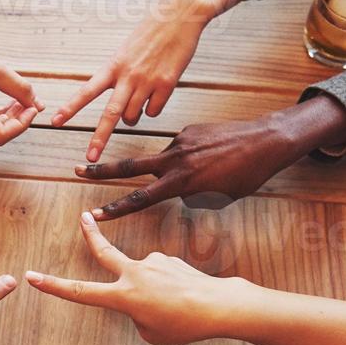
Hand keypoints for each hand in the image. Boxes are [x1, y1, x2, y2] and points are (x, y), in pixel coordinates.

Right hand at [25, 213, 247, 344]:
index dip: (53, 286)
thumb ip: (137, 316)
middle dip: (91, 233)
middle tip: (82, 216)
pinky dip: (168, 289)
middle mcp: (134, 273)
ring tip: (176, 309)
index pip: (81, 291)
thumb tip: (142, 300)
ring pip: (144, 279)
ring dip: (154, 294)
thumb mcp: (151, 334)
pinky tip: (184, 297)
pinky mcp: (170, 260)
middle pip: (105, 251)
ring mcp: (153, 262)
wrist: (218, 305)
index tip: (32, 277)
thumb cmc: (184, 325)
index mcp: (124, 296)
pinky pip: (162, 278)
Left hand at [52, 0, 207, 162]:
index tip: (55, 121)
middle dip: (99, 139)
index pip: (87, 91)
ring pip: (133, 116)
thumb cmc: (152, 32)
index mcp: (113, 66)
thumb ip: (118, 76)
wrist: (180, 15)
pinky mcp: (167, 84)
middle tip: (90, 157)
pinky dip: (154, 108)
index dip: (70, 108)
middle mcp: (128, 76)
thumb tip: (120, 106)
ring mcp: (147, 81)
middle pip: (109, 114)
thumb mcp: (126, 51)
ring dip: (133, 117)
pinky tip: (158, 92)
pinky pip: (154, 111)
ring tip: (140, 98)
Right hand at [74, 95, 345, 220]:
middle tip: (79, 169)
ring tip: (209, 170)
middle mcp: (175, 160)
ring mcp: (180, 141)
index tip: (96, 214)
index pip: (141, 199)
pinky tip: (215, 157)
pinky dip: (193, 157)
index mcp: (182, 182)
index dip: (116, 208)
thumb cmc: (247, 175)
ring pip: (166, 160)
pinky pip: (184, 149)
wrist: (266, 141)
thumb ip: (193, 195)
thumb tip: (181, 192)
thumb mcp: (219, 197)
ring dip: (174, 168)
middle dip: (103, 170)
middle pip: (130, 167)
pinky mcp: (190, 130)